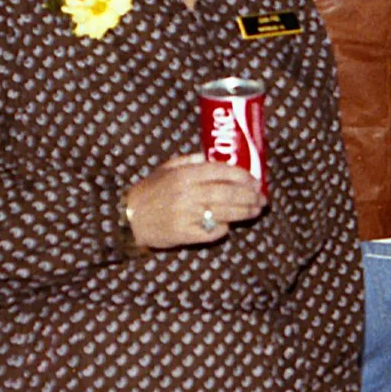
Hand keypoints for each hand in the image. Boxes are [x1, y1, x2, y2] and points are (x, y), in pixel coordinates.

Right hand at [124, 154, 266, 249]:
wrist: (129, 218)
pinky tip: (228, 225)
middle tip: (262, 198)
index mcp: (185, 175)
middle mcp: (188, 194)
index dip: (244, 177)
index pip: (223, 172)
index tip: (256, 181)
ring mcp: (187, 215)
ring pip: (226, 213)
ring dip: (245, 212)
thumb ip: (190, 161)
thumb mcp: (166, 168)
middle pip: (229, 194)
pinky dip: (223, 229)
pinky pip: (212, 232)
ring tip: (255, 211)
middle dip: (250, 196)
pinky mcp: (185, 234)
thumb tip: (215, 157)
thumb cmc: (149, 191)